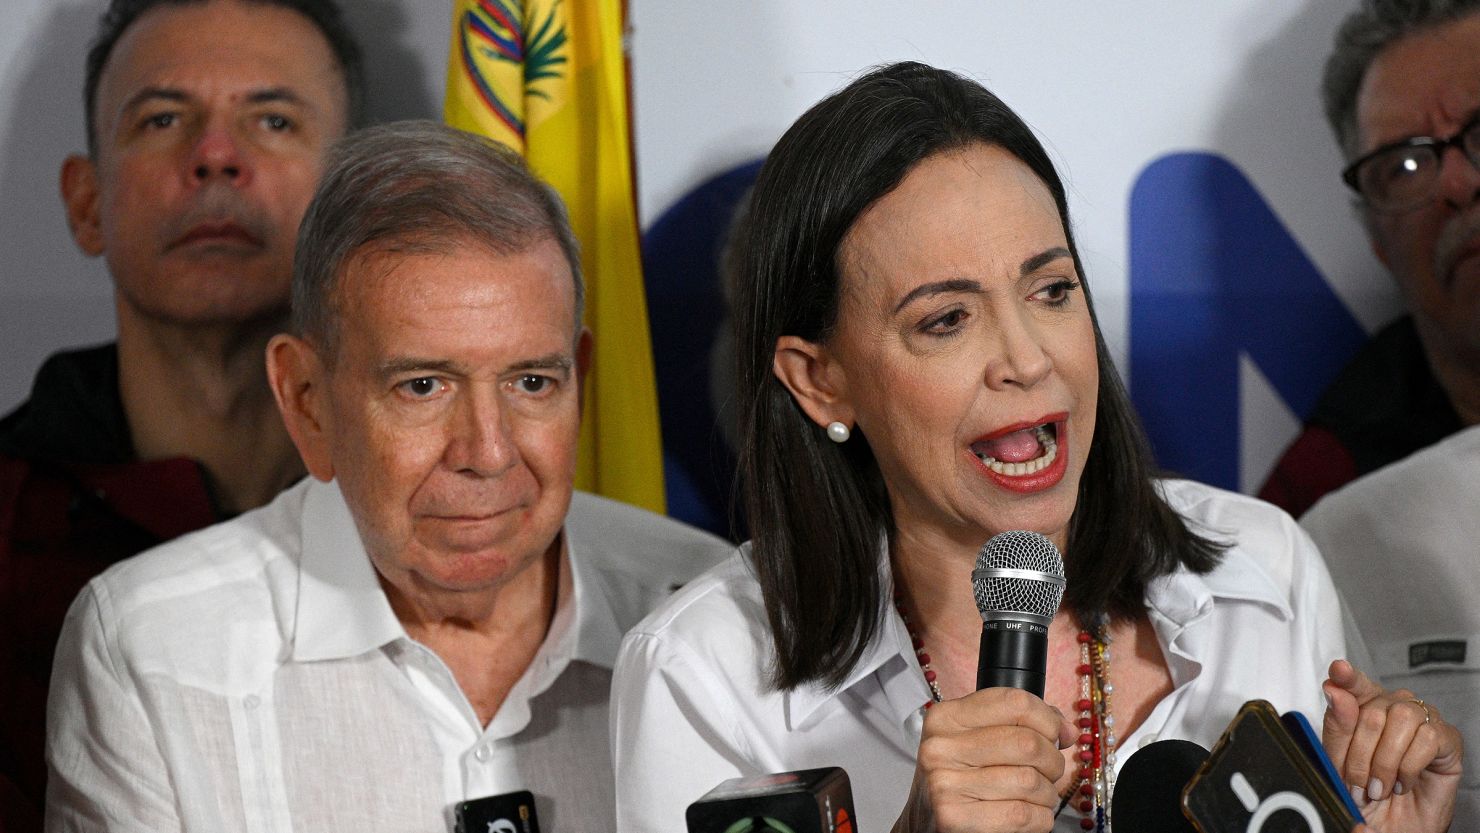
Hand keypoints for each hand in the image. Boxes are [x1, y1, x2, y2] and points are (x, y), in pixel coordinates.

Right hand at [892, 688, 1075, 832]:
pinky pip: (1023, 815)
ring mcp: (944, 783)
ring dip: (1046, 794)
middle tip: (1049, 772)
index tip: (1057, 735)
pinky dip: (1039, 819)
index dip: (1048, 719)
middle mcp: (940, 747)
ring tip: (1036, 797)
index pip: (1015, 702)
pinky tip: (1027, 816)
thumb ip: (1017, 724)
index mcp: (946, 717)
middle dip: (1052, 761)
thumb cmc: (959, 780)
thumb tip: (1066, 730)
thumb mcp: (974, 740)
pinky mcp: (954, 818)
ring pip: (1030, 781)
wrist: (924, 824)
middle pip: (1027, 742)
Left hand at [1322, 659, 1461, 832]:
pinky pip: (1426, 739)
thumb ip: (1337, 728)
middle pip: (1371, 712)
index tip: (1338, 671)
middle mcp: (1393, 707)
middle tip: (1356, 785)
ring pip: (1400, 721)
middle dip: (1358, 756)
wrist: (1394, 827)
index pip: (1355, 684)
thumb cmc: (1368, 795)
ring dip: (1384, 763)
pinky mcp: (1446, 738)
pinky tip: (1403, 783)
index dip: (1347, 677)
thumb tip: (1334, 690)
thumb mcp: (1341, 765)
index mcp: (1364, 708)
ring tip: (1379, 789)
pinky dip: (1408, 767)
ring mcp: (1422, 719)